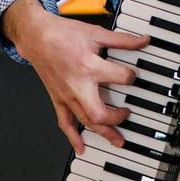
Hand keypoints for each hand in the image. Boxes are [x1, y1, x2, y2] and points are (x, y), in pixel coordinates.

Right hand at [1, 0, 149, 154]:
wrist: (36, 36)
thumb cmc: (62, 34)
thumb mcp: (96, 33)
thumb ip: (121, 40)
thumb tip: (142, 41)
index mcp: (89, 67)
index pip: (120, 79)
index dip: (131, 77)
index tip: (133, 76)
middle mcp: (78, 85)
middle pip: (100, 114)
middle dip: (117, 119)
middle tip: (128, 114)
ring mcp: (67, 95)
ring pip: (85, 121)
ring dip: (102, 133)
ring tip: (117, 141)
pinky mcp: (58, 99)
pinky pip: (64, 122)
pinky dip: (73, 137)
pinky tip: (81, 147)